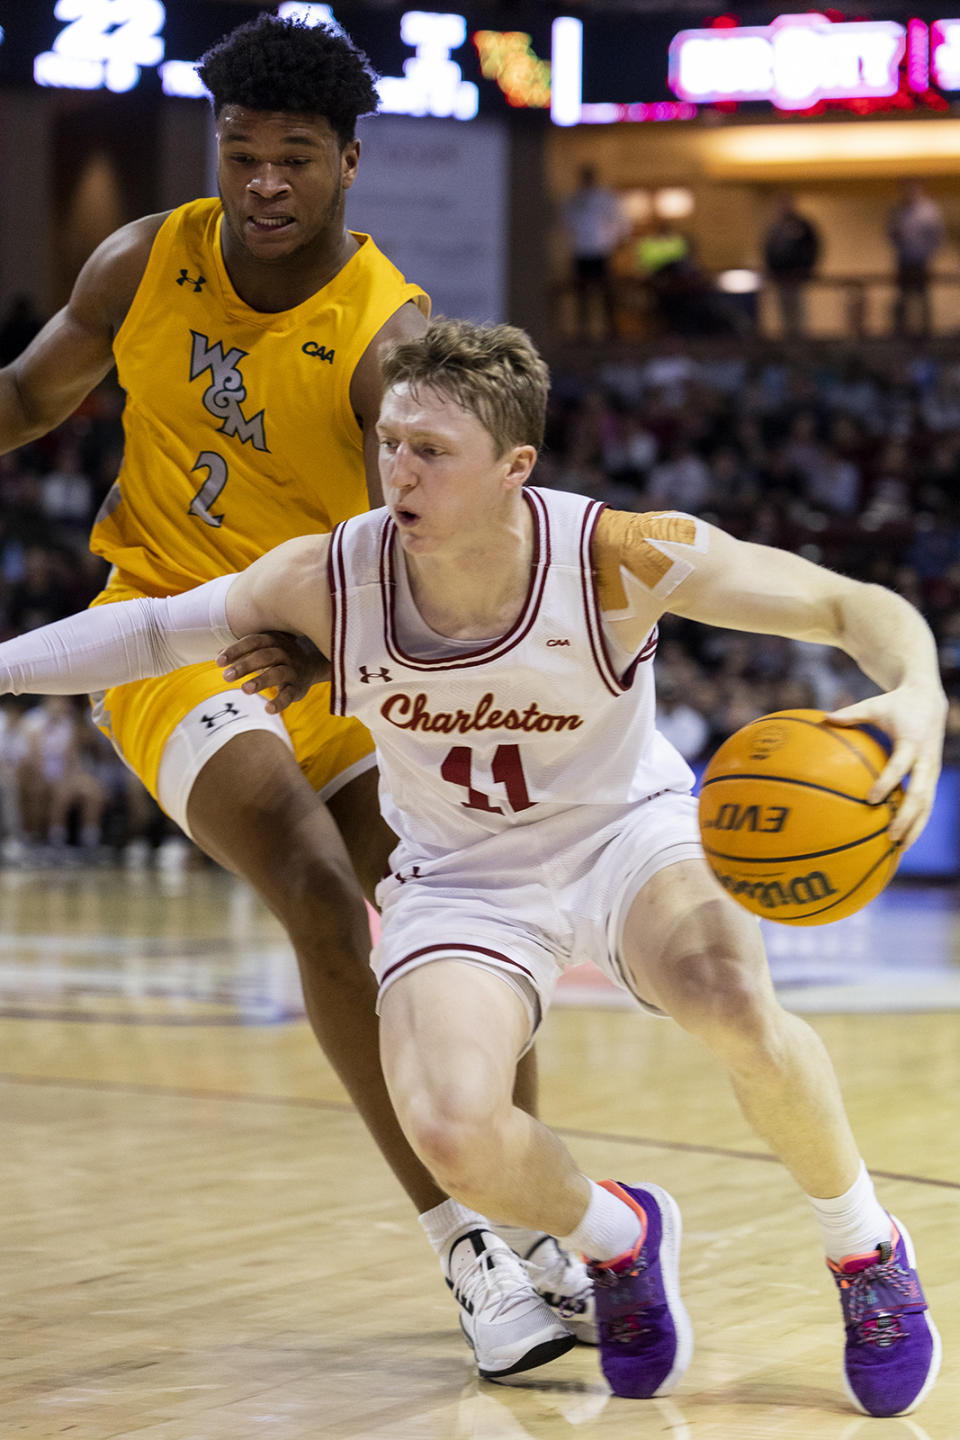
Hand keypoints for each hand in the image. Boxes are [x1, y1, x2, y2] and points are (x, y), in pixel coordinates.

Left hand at [217, 632, 329, 714]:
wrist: (312, 664)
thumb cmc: (278, 655)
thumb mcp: (262, 648)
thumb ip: (242, 651)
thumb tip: (218, 655)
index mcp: (272, 640)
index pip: (252, 642)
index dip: (235, 650)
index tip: (219, 661)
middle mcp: (284, 653)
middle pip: (264, 656)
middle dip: (245, 666)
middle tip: (226, 676)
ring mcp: (292, 670)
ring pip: (277, 674)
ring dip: (261, 681)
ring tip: (245, 689)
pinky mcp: (298, 687)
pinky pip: (289, 695)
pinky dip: (279, 702)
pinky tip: (268, 709)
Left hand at [826, 684, 947, 847]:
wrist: (930, 699)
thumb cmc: (896, 703)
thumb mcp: (874, 705)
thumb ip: (851, 714)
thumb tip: (823, 717)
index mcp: (911, 741)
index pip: (900, 766)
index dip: (887, 783)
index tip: (870, 800)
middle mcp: (926, 759)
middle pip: (921, 794)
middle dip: (907, 817)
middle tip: (890, 836)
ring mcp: (932, 770)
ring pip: (929, 805)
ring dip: (916, 827)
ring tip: (900, 849)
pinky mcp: (933, 776)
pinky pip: (928, 803)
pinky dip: (918, 822)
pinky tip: (904, 841)